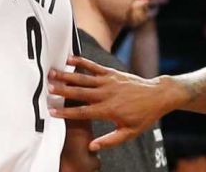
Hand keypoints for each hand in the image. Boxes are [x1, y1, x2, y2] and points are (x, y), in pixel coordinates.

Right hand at [48, 56, 180, 150]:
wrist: (158, 95)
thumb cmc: (143, 116)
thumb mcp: (129, 132)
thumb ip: (110, 140)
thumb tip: (92, 147)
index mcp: (109, 110)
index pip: (83, 112)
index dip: (67, 112)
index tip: (52, 112)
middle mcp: (106, 94)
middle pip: (80, 93)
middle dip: (63, 90)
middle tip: (48, 88)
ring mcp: (108, 82)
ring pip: (84, 78)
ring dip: (67, 75)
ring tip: (52, 73)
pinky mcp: (111, 73)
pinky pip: (94, 66)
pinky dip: (81, 62)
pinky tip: (69, 59)